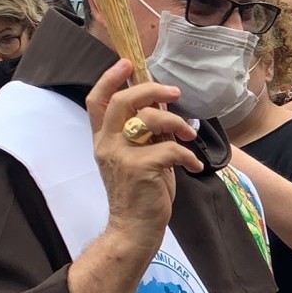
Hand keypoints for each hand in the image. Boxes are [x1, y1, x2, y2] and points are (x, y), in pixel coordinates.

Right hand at [86, 61, 204, 244]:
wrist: (134, 229)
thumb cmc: (141, 192)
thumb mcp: (139, 156)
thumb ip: (146, 133)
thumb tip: (164, 107)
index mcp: (104, 139)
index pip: (97, 100)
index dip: (110, 78)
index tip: (128, 63)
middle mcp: (106, 144)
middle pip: (123, 101)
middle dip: (151, 90)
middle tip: (175, 92)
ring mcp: (120, 156)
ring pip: (149, 120)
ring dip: (177, 123)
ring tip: (190, 136)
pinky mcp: (139, 169)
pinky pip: (169, 148)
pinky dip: (188, 155)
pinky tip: (194, 166)